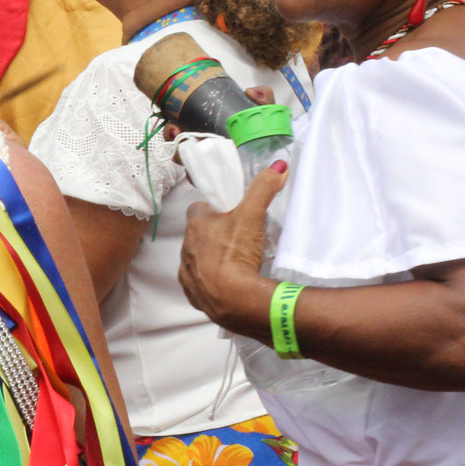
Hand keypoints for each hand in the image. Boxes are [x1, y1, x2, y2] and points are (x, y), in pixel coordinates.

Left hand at [178, 162, 282, 325]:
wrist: (235, 300)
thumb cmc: (238, 253)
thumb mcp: (253, 216)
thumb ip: (263, 189)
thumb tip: (279, 165)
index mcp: (196, 226)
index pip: (197, 210)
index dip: (210, 210)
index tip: (226, 213)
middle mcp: (186, 248)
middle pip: (197, 235)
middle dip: (212, 234)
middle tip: (235, 238)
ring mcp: (188, 273)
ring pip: (196, 259)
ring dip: (210, 258)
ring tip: (233, 263)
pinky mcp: (193, 294)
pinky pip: (198, 284)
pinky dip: (209, 282)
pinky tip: (226, 284)